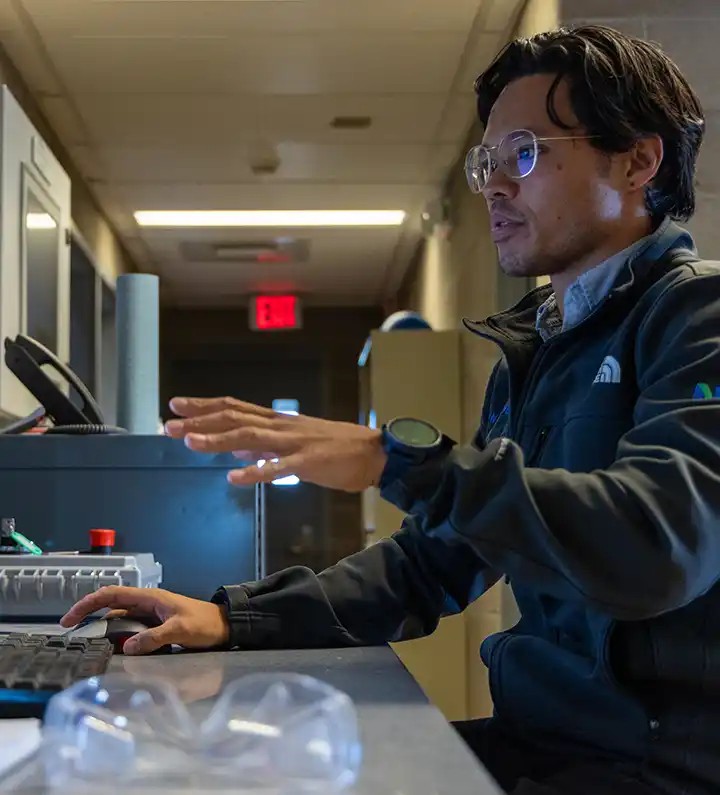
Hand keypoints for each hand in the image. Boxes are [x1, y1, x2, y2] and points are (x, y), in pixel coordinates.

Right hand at [59, 586, 229, 655]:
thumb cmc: (205, 624)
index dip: (87, 604)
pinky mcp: (154, 627)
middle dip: (88, 616)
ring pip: (118, 620)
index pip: (111, 595)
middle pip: (110, 607)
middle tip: (71, 633)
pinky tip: (112, 650)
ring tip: (88, 645)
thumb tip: (127, 647)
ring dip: (103, 630)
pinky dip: (117, 638)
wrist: (225, 626)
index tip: (69, 618)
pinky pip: (130, 631)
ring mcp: (149, 615)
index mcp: (149, 597)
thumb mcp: (180, 629)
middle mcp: (146, 604)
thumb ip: (155, 637)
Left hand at [165, 396, 386, 491]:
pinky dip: (256, 471)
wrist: (375, 453)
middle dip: (200, 421)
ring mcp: (294, 443)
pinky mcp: (309, 463)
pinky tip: (234, 478)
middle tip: (168, 424)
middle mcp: (281, 427)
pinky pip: (278, 468)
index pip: (234, 408)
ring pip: (250, 437)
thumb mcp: (295, 443)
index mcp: (278, 422)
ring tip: (190, 443)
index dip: (204, 406)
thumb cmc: (337, 449)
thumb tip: (236, 448)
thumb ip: (265, 446)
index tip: (176, 405)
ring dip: (218, 440)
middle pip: (234, 418)